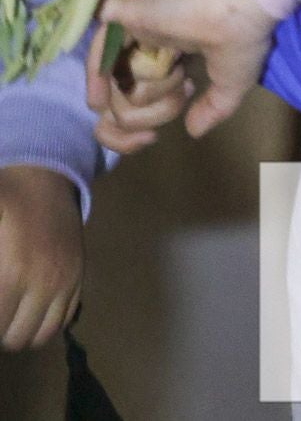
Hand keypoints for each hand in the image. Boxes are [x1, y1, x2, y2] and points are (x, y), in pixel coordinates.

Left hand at [0, 165, 83, 350]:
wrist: (45, 177)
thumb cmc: (7, 200)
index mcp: (14, 272)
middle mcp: (45, 282)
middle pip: (16, 338)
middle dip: (3, 329)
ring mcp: (67, 281)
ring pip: (43, 335)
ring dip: (23, 331)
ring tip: (11, 314)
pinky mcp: (80, 276)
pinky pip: (65, 319)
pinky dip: (47, 322)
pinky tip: (32, 307)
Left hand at [88, 0, 274, 140]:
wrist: (243, 8)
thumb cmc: (241, 38)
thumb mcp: (232, 84)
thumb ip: (213, 108)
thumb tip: (192, 129)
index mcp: (167, 61)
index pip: (130, 105)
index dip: (130, 134)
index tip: (152, 139)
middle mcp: (147, 49)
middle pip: (119, 103)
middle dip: (149, 115)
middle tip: (185, 89)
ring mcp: (135, 33)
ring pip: (112, 86)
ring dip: (141, 99)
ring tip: (178, 75)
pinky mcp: (126, 17)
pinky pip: (98, 52)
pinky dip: (95, 76)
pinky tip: (100, 97)